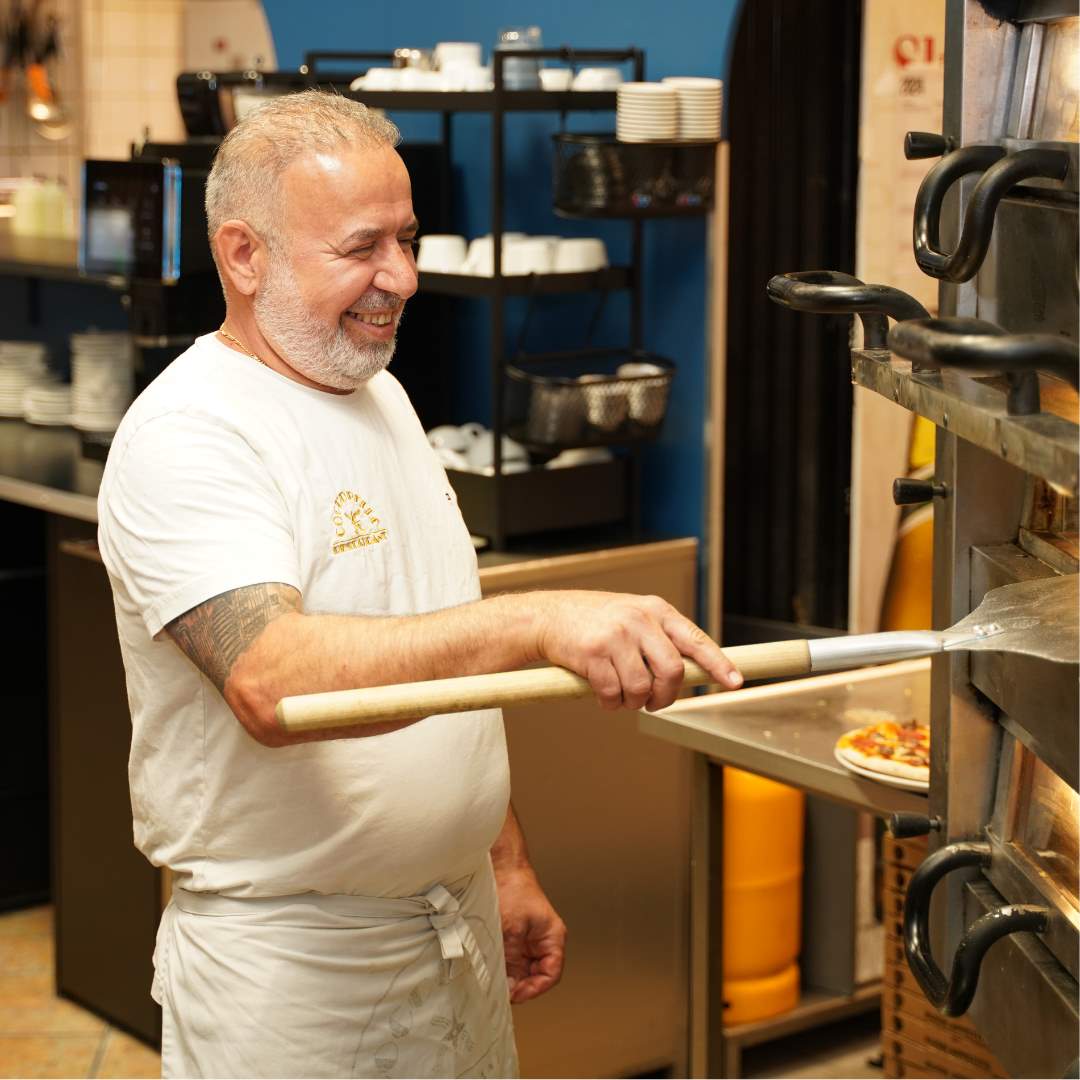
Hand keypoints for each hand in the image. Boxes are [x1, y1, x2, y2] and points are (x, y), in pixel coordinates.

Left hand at [494, 865, 566, 1003]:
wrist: (502, 869)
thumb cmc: (514, 889)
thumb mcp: (512, 927)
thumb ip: (511, 957)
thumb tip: (508, 984)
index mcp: (552, 937)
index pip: (551, 973)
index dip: (535, 988)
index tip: (516, 995)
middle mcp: (542, 942)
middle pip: (536, 976)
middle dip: (520, 985)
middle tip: (502, 992)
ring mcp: (527, 942)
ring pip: (522, 970)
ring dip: (509, 977)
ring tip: (495, 981)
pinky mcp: (513, 940)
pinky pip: (511, 961)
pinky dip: (502, 967)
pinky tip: (492, 969)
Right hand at [532, 591, 741, 711]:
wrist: (549, 616)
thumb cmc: (595, 621)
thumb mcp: (634, 616)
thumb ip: (660, 638)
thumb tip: (688, 674)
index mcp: (656, 610)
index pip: (695, 640)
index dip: (718, 664)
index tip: (735, 682)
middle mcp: (639, 620)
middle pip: (672, 671)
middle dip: (666, 696)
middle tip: (654, 703)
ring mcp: (616, 636)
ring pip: (641, 687)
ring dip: (633, 702)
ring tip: (622, 697)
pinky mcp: (592, 653)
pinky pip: (612, 693)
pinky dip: (610, 703)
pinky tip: (603, 695)